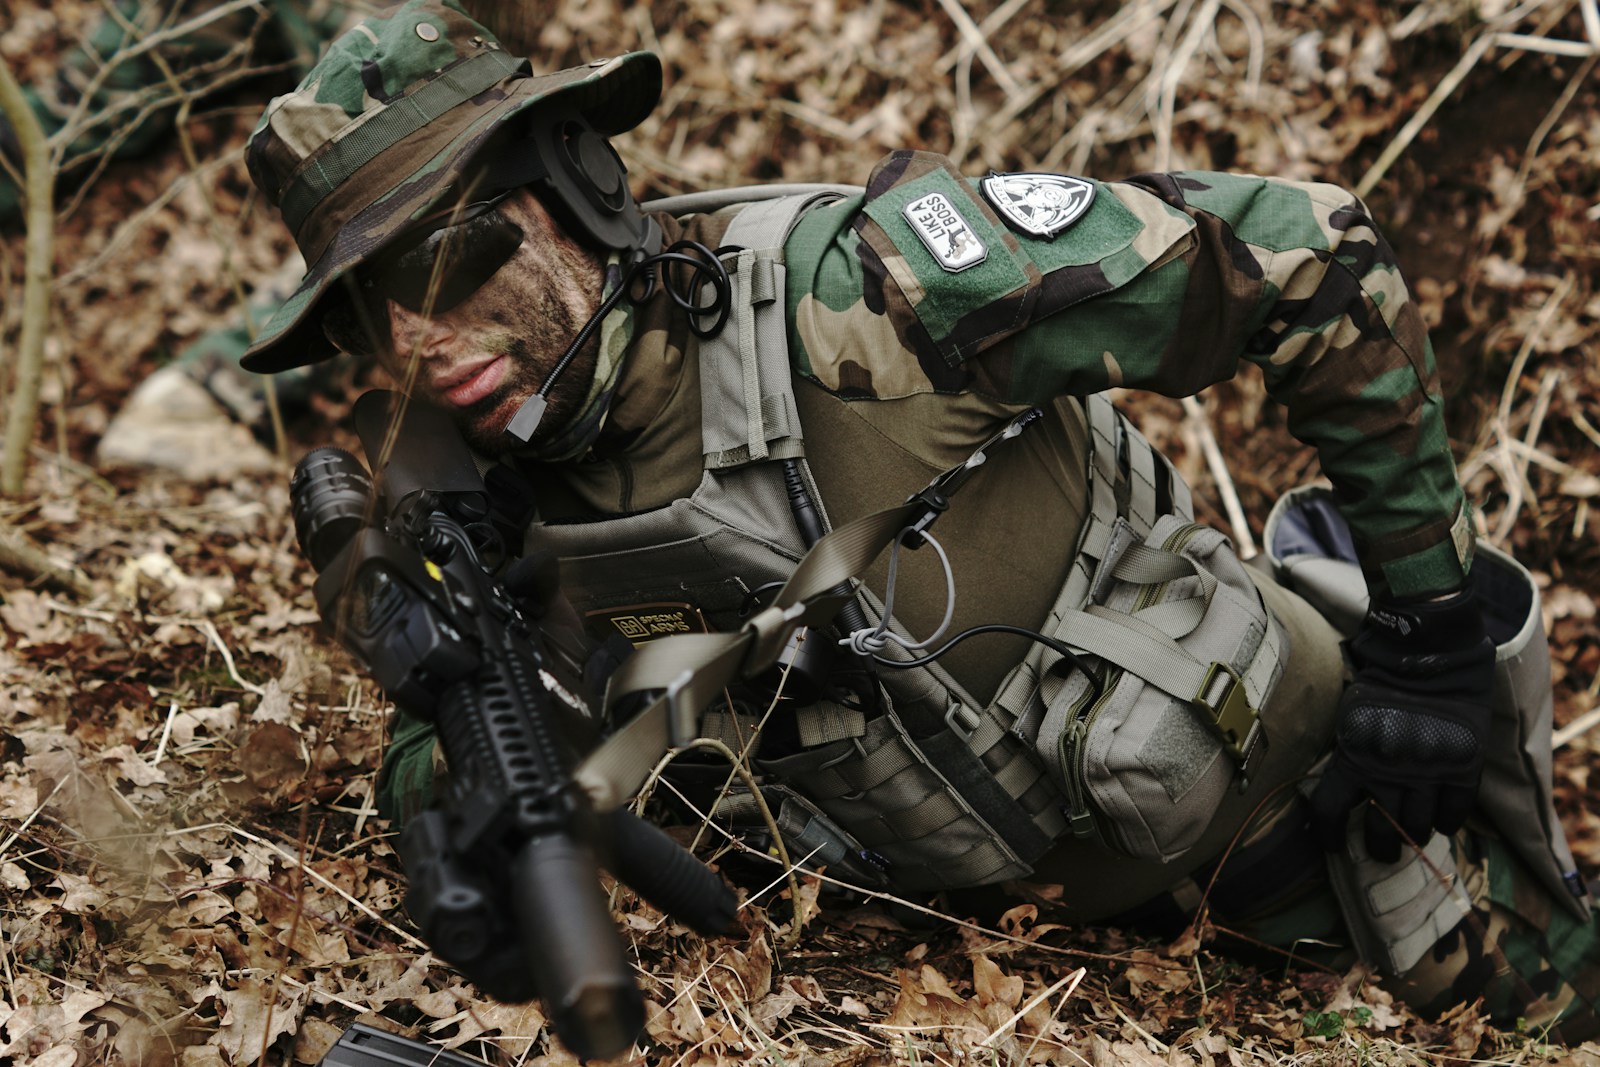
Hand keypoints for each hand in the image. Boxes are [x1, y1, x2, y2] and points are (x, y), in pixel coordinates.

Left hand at [1308, 583, 1496, 862]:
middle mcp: (1389, 771)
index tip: (1333, 845)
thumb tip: (1337, 781)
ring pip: (1420, 827)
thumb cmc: (1380, 675)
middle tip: (1380, 850)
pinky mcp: (1462, 764)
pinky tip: (1443, 821)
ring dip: (1414, 835)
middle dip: (1379, 847)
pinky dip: (1450, 821)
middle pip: (1382, 832)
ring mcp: (1428, 770)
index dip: (1328, 834)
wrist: (1426, 648)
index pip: (1330, 810)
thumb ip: (1348, 748)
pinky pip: (1457, 810)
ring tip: (1412, 834)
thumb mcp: (1349, 713)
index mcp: (1353, 756)